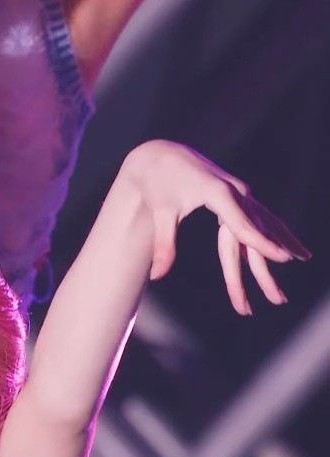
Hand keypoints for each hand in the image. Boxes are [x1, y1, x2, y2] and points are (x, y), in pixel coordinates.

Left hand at [119, 140, 310, 313]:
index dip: (262, 243)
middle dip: (264, 272)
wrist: (162, 155)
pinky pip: (263, 218)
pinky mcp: (239, 196)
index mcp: (218, 194)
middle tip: (278, 301)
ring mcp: (241, 194)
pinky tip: (295, 249)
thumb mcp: (161, 212)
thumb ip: (164, 245)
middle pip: (254, 236)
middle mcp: (236, 193)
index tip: (282, 259)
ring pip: (265, 227)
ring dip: (282, 247)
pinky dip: (278, 233)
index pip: (243, 226)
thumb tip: (155, 276)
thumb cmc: (160, 183)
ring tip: (301, 265)